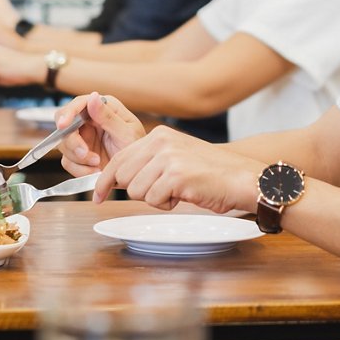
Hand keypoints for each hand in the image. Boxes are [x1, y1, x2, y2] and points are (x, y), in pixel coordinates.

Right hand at [56, 92, 145, 176]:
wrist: (136, 174)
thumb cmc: (138, 151)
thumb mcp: (127, 134)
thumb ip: (108, 117)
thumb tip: (93, 97)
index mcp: (104, 108)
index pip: (79, 103)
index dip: (68, 112)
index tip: (63, 125)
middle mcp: (90, 120)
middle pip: (65, 124)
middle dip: (72, 141)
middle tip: (85, 153)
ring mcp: (83, 138)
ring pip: (64, 144)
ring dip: (79, 158)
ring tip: (98, 164)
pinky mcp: (79, 155)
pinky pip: (68, 161)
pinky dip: (80, 169)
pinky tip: (95, 171)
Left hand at [93, 126, 262, 213]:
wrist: (242, 178)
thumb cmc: (210, 174)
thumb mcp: (176, 158)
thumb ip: (149, 162)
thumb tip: (116, 179)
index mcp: (159, 135)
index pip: (120, 158)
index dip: (105, 181)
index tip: (96, 195)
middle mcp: (160, 142)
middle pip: (123, 176)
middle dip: (136, 191)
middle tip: (162, 192)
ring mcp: (168, 158)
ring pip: (136, 191)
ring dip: (155, 199)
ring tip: (178, 190)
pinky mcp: (176, 175)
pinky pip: (153, 200)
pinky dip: (167, 204)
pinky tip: (186, 194)